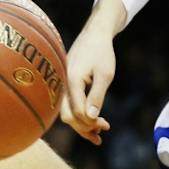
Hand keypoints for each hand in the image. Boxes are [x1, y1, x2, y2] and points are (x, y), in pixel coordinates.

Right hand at [60, 0, 126, 144]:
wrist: (94, 34)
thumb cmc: (101, 52)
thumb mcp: (104, 74)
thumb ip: (97, 96)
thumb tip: (91, 118)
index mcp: (72, 81)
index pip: (78, 112)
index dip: (91, 123)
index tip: (106, 126)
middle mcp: (62, 84)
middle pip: (68, 116)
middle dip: (85, 127)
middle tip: (103, 131)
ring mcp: (61, 85)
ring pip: (66, 112)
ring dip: (81, 124)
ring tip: (98, 134)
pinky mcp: (64, 84)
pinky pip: (68, 104)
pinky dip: (78, 115)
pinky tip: (90, 120)